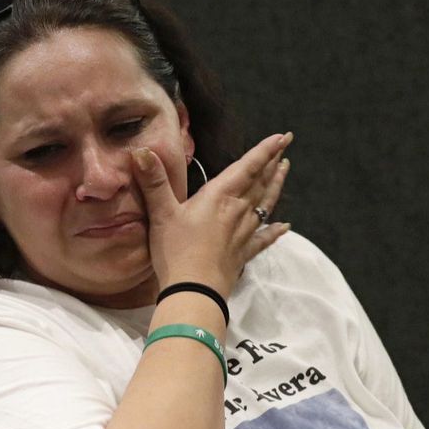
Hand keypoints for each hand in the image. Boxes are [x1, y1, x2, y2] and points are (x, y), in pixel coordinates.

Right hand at [130, 132, 292, 295]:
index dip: (265, 150)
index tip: (283, 137)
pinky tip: (285, 227)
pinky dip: (275, 231)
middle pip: (260, 183)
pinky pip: (264, 239)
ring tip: (284, 171)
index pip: (247, 167)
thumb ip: (154, 182)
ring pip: (266, 204)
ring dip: (275, 186)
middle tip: (286, 148)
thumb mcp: (161, 214)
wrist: (194, 291)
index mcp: (219, 196)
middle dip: (273, 163)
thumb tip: (141, 151)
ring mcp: (243, 233)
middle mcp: (237, 211)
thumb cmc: (176, 251)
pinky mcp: (243, 254)